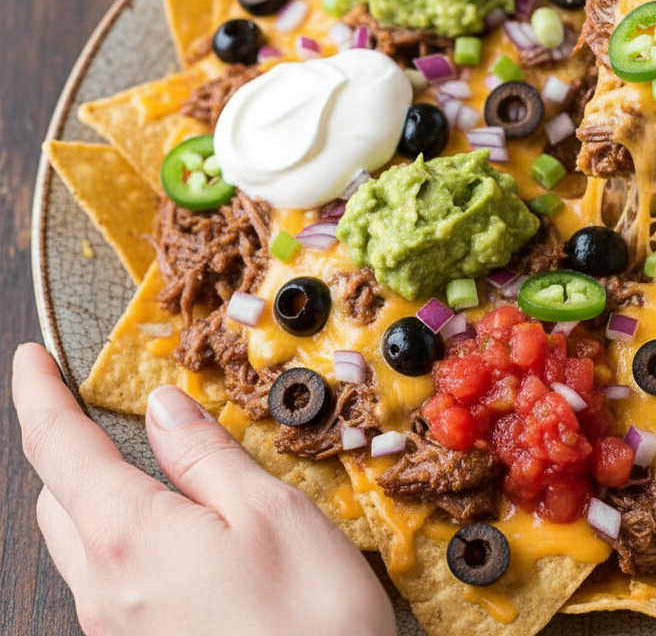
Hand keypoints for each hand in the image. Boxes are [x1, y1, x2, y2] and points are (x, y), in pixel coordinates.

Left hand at [12, 343, 396, 635]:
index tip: (31, 360)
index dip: (40, 393)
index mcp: (128, 534)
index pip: (57, 444)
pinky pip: (109, 583)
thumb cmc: (310, 623)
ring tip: (152, 476)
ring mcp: (117, 628)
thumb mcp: (272, 513)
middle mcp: (103, 587)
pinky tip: (180, 540)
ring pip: (79, 545)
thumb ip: (208, 455)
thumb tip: (167, 409)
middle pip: (55, 498)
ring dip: (96, 498)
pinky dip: (127, 541)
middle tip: (102, 414)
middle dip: (68, 449)